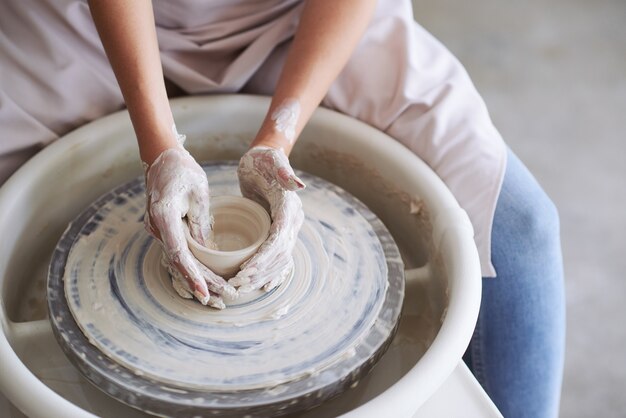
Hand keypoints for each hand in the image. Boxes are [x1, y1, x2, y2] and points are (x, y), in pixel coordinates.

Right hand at [144, 146, 236, 308]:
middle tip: (223, 299)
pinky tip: (207, 279)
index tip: (205, 293)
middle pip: (179, 262)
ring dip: (198, 278)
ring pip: (179, 260)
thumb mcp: (199, 192)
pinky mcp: (165, 230)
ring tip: (219, 295)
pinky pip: (179, 253)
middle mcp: (156, 227)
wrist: (162, 157)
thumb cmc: (182, 170)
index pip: (179, 253)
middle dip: (201, 283)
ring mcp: (158, 230)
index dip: (192, 275)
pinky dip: (193, 267)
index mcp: (164, 216)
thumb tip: (208, 250)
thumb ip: (201, 222)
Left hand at [230, 146, 305, 292]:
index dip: (263, 258)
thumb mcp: (271, 160)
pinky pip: (278, 257)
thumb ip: (284, 171)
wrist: (263, 159)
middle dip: (260, 273)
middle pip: (280, 255)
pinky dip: (270, 272)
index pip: (279, 240)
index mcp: (289, 208)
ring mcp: (287, 228)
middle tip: (237, 285)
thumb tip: (299, 185)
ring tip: (241, 287)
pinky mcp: (278, 231)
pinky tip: (260, 285)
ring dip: (262, 276)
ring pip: (279, 260)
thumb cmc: (263, 159)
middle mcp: (292, 221)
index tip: (245, 271)